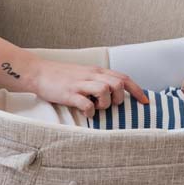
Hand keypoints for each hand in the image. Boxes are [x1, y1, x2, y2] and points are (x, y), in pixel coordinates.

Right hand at [28, 58, 149, 118]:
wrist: (38, 72)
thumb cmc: (61, 76)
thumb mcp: (83, 74)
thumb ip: (97, 81)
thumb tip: (113, 93)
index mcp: (96, 71)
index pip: (123, 78)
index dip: (137, 90)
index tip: (145, 102)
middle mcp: (91, 75)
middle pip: (117, 84)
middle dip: (118, 99)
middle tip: (109, 105)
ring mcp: (80, 84)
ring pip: (105, 91)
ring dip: (105, 104)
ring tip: (96, 108)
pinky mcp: (69, 93)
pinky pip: (87, 104)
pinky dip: (90, 112)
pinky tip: (85, 113)